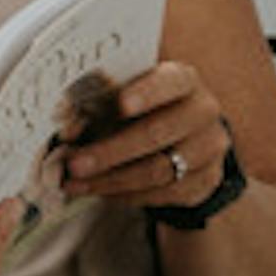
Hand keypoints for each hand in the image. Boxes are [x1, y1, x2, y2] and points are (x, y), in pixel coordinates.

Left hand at [50, 61, 239, 223]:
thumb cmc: (148, 110)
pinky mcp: (203, 181)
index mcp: (184, 80)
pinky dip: (124, 195)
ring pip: (157, 170)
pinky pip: (160, 194)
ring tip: (76, 184)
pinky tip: (99, 192)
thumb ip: (102, 105)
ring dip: (111, 179)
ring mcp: (207, 149)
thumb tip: (67, 129)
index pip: (170, 82)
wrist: (189, 140)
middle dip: (111, 151)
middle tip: (75, 163)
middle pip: (157, 133)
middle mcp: (203, 111)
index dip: (146, 93)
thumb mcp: (129, 97)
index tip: (121, 104)